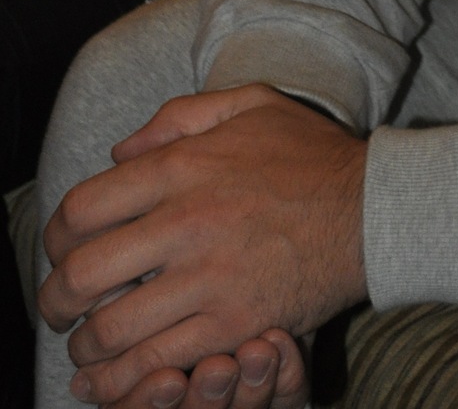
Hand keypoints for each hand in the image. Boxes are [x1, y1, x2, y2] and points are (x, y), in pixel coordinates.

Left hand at [40, 86, 366, 403]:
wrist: (374, 208)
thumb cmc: (311, 155)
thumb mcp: (249, 106)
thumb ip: (179, 118)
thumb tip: (120, 154)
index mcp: (184, 167)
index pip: (83, 208)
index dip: (57, 237)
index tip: (63, 250)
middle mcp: (187, 222)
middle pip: (83, 274)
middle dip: (58, 300)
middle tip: (62, 308)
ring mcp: (209, 279)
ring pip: (112, 329)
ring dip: (87, 345)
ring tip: (89, 346)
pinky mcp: (234, 324)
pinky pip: (158, 363)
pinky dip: (125, 377)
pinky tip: (118, 376)